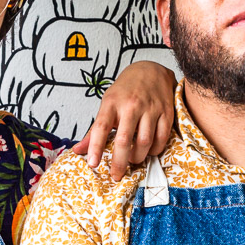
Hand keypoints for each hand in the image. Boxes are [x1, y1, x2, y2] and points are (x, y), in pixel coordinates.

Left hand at [73, 61, 175, 179]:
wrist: (151, 70)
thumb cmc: (126, 91)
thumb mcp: (107, 105)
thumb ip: (94, 130)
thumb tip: (78, 150)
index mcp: (112, 103)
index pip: (100, 127)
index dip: (95, 147)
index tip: (92, 164)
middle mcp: (131, 105)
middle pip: (123, 140)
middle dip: (119, 162)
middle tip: (116, 174)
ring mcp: (150, 109)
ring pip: (144, 142)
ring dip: (137, 157)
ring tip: (132, 159)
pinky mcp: (166, 112)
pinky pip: (161, 139)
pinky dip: (154, 150)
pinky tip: (148, 150)